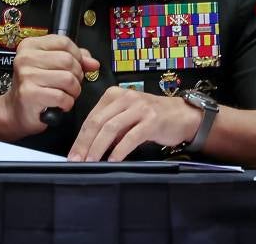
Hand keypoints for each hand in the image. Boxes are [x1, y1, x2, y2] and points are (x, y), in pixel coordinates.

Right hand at [1, 34, 99, 137]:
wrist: (15, 111)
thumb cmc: (35, 88)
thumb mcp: (52, 67)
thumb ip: (74, 60)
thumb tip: (93, 63)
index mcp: (30, 46)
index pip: (64, 42)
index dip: (77, 56)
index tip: (75, 66)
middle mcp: (26, 58)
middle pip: (68, 60)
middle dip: (76, 75)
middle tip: (70, 84)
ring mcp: (26, 75)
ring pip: (68, 79)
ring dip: (73, 91)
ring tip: (65, 94)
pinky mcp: (30, 94)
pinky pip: (62, 97)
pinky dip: (67, 103)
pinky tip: (60, 104)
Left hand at [68, 87, 202, 161]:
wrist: (182, 115)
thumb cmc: (152, 117)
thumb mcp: (126, 117)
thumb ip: (109, 127)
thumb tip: (88, 147)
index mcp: (114, 95)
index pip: (91, 117)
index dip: (80, 137)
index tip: (72, 153)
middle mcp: (125, 98)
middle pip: (97, 122)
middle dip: (84, 143)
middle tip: (77, 160)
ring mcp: (139, 108)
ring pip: (111, 128)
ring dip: (98, 148)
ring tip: (91, 162)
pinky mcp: (152, 120)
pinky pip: (131, 137)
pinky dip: (119, 151)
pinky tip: (113, 161)